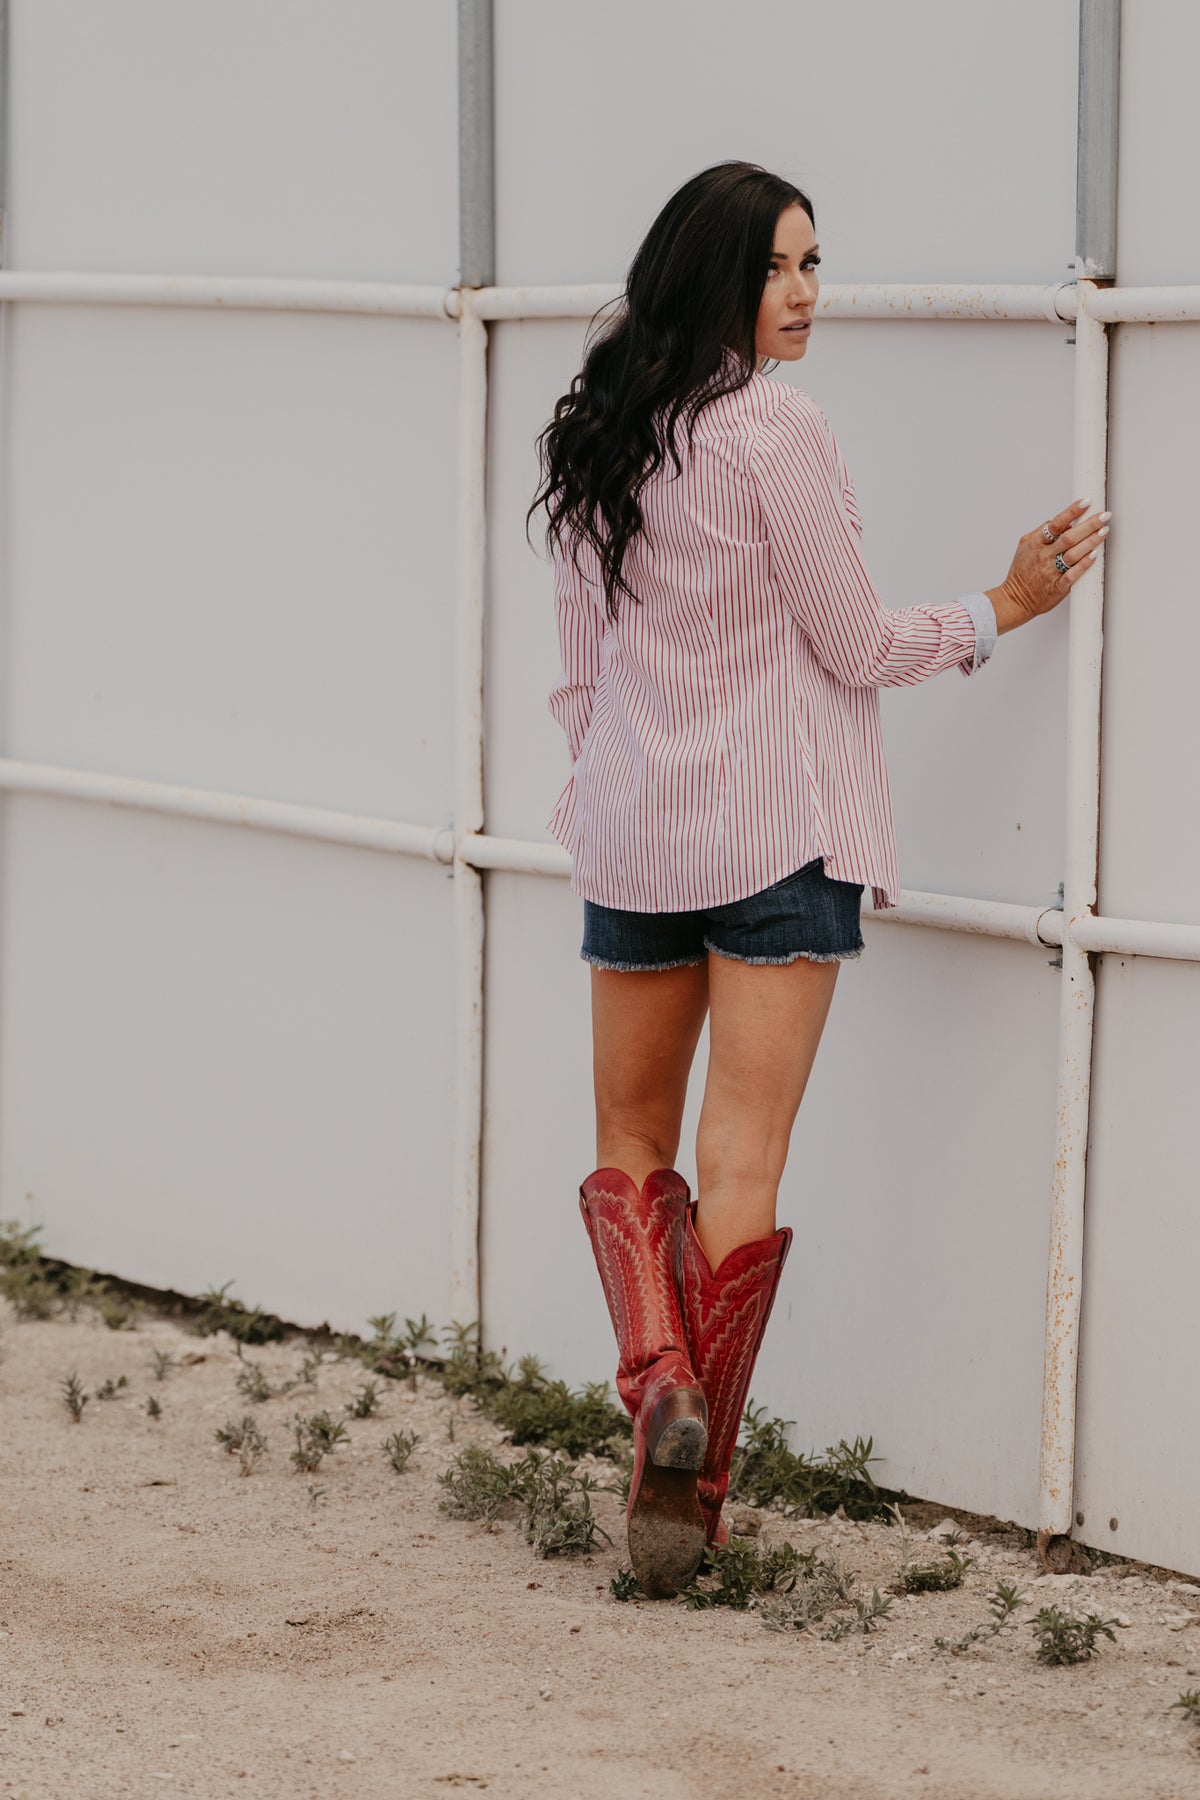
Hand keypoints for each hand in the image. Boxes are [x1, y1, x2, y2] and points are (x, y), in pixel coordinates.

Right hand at [985, 499, 1110, 634]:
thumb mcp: (1024, 547)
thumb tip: (1060, 521)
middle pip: (1069, 537)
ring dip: (1091, 542)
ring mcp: (1051, 572)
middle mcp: (1044, 556)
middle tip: (1104, 516)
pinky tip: (1094, 556)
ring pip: (1074, 554)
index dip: (1072, 512)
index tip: (1086, 502)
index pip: (1056, 524)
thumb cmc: (1021, 573)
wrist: (1014, 600)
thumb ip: (1040, 532)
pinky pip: (1073, 575)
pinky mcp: (1058, 587)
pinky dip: (1084, 565)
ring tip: (1104, 532)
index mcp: (1036, 544)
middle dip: (1089, 525)